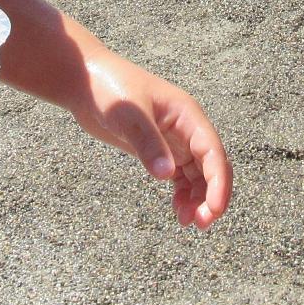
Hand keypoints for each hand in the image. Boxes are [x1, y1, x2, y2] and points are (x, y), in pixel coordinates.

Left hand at [68, 51, 232, 228]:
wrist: (85, 81)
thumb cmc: (109, 88)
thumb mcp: (127, 114)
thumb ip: (147, 143)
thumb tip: (167, 174)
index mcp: (187, 114)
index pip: (212, 151)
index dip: (218, 181)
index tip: (214, 209)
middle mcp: (187, 127)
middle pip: (212, 165)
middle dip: (212, 194)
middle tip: (200, 223)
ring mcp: (175, 139)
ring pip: (199, 174)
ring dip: (199, 198)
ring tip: (186, 220)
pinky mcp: (160, 149)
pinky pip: (182, 175)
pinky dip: (184, 194)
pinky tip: (178, 210)